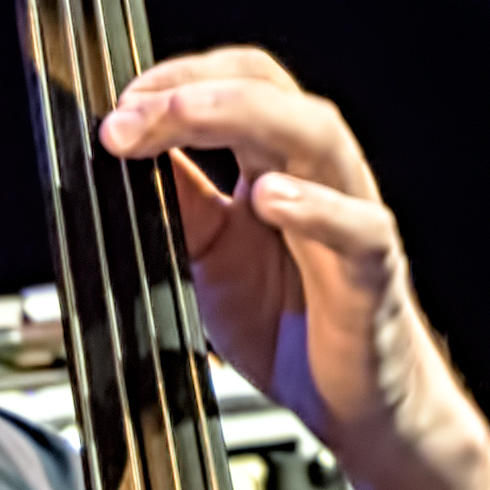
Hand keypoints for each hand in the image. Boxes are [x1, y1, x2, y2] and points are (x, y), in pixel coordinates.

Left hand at [97, 46, 459, 487]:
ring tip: (185, 115)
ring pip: (316, 134)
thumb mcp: (210, 259)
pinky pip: (357, 227)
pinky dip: (316, 207)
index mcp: (276, 164)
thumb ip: (180, 205)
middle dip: (194, 89)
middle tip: (130, 113)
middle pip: (269, 90)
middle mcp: (317, 175)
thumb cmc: (295, 327)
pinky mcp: (372, 272)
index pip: (232, 86)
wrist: (353, 407)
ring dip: (245, 115)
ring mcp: (349, 216)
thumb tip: (130, 155)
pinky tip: (271, 199)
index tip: (117, 109)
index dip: (173, 82)